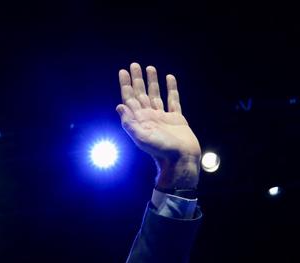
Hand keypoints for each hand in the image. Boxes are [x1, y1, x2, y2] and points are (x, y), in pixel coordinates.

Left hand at [116, 63, 201, 190]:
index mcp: (140, 120)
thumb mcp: (142, 137)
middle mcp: (149, 117)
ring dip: (152, 81)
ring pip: (156, 95)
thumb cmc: (161, 151)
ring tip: (150, 67)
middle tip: (134, 65)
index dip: (126, 85)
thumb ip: (130, 122)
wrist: (181, 160)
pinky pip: (173, 100)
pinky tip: (169, 78)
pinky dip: (171, 89)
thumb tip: (119, 106)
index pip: (130, 99)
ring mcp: (163, 117)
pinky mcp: (177, 119)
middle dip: (137, 79)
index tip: (123, 71)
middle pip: (141, 94)